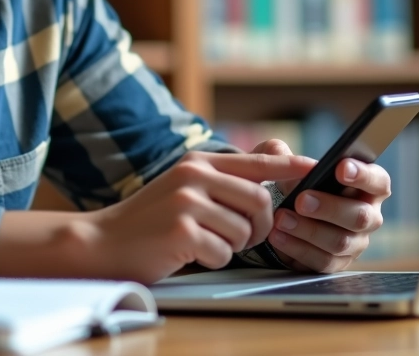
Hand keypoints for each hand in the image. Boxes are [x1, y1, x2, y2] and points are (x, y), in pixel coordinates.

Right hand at [78, 151, 314, 283]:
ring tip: (206, 243)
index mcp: (197, 162)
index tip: (315, 168)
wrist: (103, 243)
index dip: (290, 166)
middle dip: (261, 227)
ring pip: (244, 231)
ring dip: (233, 246)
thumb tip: (273, 159)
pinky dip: (214, 260)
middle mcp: (194, 176)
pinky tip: (189, 254)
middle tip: (243, 238)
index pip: (256, 161)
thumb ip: (224, 176)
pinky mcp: (182, 232)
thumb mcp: (185, 186)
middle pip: (261, 201)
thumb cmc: (150, 219)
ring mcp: (187, 203)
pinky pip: (224, 253)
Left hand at [251, 139, 390, 272]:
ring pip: (340, 241)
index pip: (378, 181)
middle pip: (361, 216)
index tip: (340, 168)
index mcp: (367, 187)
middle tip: (302, 200)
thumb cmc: (294, 183)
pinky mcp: (337, 263)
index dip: (363, 175)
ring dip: (309, 230)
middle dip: (330, 207)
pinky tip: (278, 237)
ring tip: (282, 219)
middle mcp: (368, 216)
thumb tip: (281, 154)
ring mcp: (355, 243)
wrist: (281, 216)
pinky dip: (298, 248)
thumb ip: (280, 153)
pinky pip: (322, 261)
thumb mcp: (285, 163)